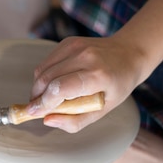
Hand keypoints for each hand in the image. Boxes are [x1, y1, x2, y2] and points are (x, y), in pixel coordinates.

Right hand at [28, 35, 143, 132]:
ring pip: (42, 69)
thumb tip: (48, 120)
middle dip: (36, 96)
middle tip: (37, 108)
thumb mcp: (103, 110)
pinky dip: (43, 75)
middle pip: (46, 78)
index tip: (33, 113)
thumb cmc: (117, 86)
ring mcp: (76, 46)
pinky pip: (46, 61)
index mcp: (98, 75)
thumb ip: (75, 120)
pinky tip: (52, 83)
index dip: (44, 102)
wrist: (129, 54)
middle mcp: (85, 57)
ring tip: (44, 97)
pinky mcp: (69, 42)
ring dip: (37, 86)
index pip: (60, 88)